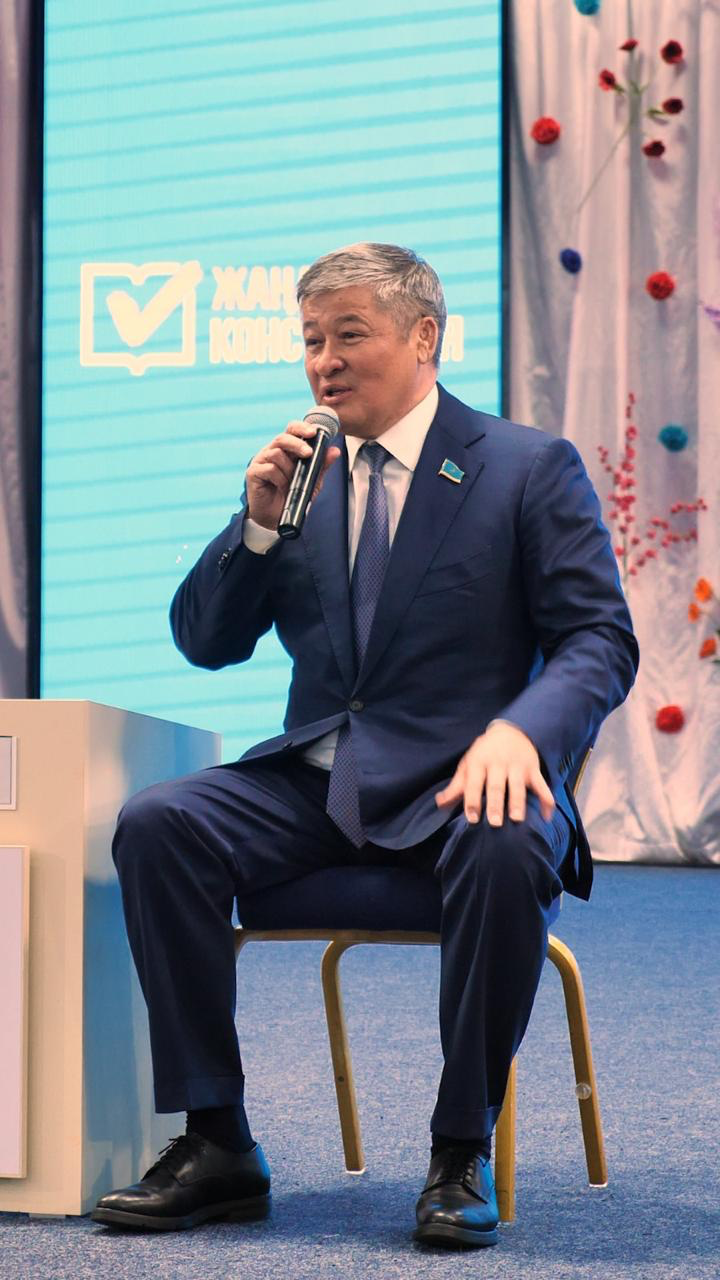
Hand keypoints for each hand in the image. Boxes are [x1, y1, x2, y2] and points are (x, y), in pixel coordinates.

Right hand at [245, 420, 340, 530]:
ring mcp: (261, 461)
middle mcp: (272, 451)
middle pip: (282, 438)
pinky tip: (282, 487)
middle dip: (297, 444)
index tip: (314, 432)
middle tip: (308, 453)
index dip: (301, 427)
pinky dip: (279, 478)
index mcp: (286, 450)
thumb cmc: (292, 496)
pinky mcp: (253, 473)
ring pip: (276, 454)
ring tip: (292, 483)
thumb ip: (322, 465)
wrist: (276, 518)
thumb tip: (335, 451)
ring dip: (288, 469)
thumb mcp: (312, 481)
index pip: (291, 430)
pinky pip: (268, 468)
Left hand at [435, 722, 554, 827]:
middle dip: (496, 804)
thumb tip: (440, 804)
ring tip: (518, 819)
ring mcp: (518, 766)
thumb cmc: (485, 753)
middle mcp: (498, 763)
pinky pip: (542, 785)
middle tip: (495, 823)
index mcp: (479, 762)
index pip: (474, 783)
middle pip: (496, 786)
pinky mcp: (533, 769)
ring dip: (518, 802)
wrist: (512, 731)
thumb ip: (456, 786)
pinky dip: (547, 800)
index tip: (472, 818)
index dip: (472, 800)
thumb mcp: (469, 764)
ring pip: (518, 785)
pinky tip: (547, 817)